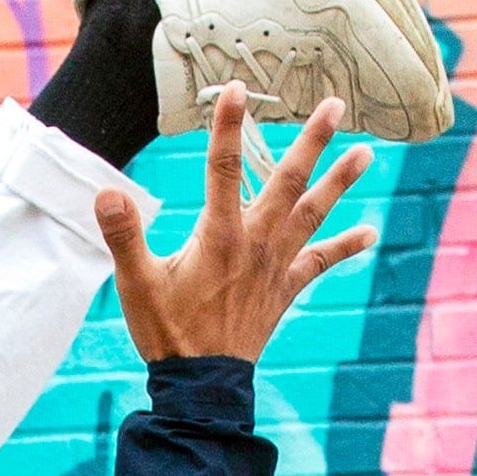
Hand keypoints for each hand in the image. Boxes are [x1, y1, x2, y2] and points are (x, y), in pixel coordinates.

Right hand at [91, 89, 380, 367]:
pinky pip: (319, 262)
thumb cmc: (167, 332)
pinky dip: (345, 246)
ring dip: (339, 182)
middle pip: (288, 181)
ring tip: (366, 153)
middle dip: (312, 141)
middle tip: (335, 105)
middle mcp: (255, 243)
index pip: (222, 168)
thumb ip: (122, 235)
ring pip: (313, 214)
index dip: (228, 126)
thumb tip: (106, 192)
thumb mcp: (136, 283)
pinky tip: (370, 231)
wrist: (202, 387)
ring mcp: (275, 266)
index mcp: (219, 236)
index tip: (237, 88)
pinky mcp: (284, 289)